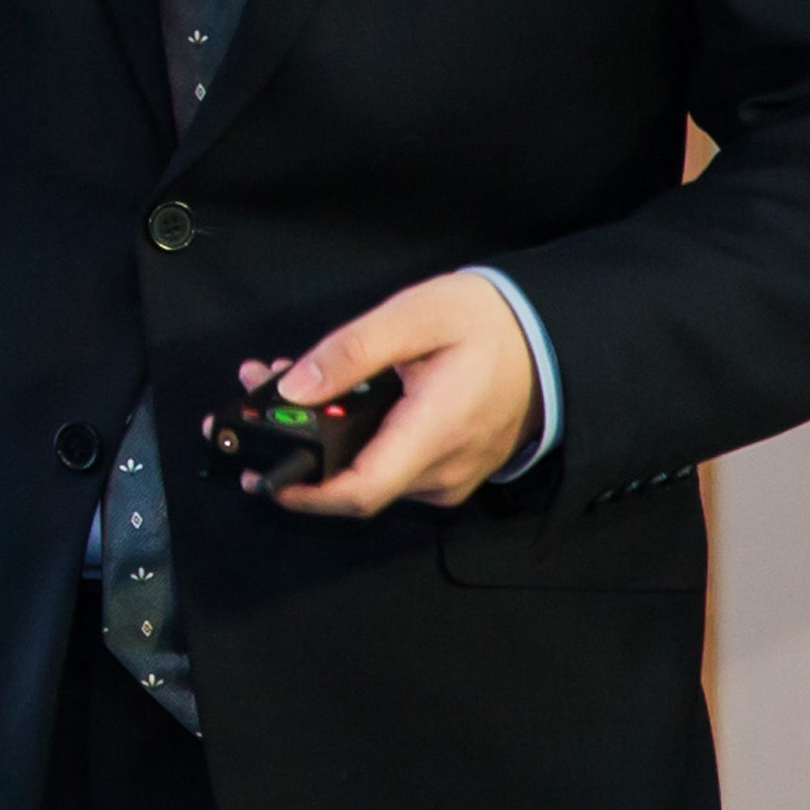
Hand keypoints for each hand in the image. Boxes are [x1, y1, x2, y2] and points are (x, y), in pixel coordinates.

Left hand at [232, 273, 531, 516]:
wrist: (552, 342)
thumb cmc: (491, 325)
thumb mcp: (417, 317)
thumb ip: (353, 352)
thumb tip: (295, 388)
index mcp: (436, 434)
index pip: (359, 491)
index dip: (302, 492)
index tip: (260, 473)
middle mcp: (443, 472)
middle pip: (353, 484)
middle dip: (297, 447)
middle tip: (258, 392)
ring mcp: (447, 478)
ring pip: (369, 476)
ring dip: (321, 439)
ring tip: (287, 379)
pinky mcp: (447, 472)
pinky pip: (390, 468)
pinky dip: (352, 441)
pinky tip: (332, 399)